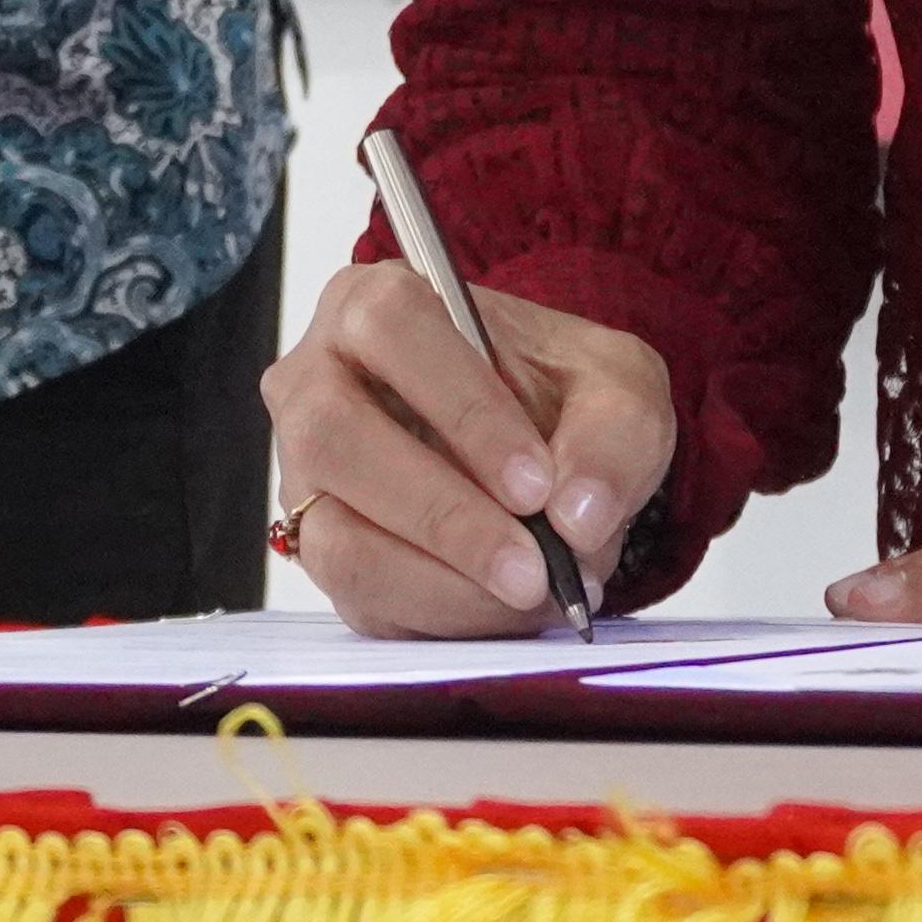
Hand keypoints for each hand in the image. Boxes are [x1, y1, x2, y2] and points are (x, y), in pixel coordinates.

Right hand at [256, 261, 675, 636]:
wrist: (537, 451)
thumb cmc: (554, 394)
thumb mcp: (616, 387)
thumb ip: (614, 435)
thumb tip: (578, 516)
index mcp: (372, 305)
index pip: (392, 330)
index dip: (462, 408)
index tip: (535, 483)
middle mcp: (315, 384)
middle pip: (337, 438)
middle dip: (444, 516)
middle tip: (534, 567)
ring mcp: (305, 474)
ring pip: (338, 538)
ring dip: (443, 583)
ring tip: (532, 594)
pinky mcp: (319, 551)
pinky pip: (360, 599)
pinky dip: (441, 616)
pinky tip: (505, 610)